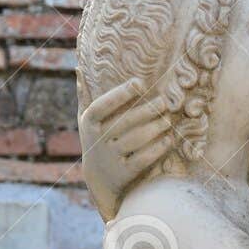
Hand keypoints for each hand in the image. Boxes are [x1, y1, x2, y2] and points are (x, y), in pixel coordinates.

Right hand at [79, 78, 174, 221]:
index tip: (139, 83)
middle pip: (125, 122)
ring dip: (155, 128)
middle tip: (163, 102)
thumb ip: (85, 96)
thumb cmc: (96, 141)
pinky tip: (168, 139)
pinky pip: (143, 159)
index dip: (120, 94)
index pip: (103, 105)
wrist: (98, 181)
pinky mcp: (124, 173)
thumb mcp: (86, 121)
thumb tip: (79, 68)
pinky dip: (157, 149)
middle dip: (147, 110)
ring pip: (136, 140)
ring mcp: (111, 158)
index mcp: (89, 123)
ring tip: (167, 119)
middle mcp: (98, 140)